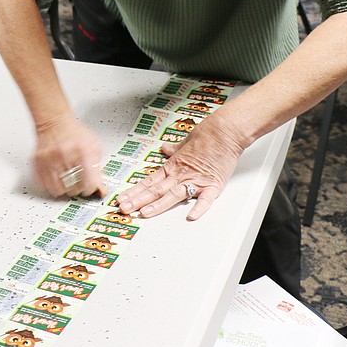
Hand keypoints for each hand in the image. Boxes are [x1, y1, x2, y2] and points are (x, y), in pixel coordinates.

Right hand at [32, 116, 105, 196]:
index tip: (90, 188)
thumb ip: (98, 166)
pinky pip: (45, 184)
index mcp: (82, 151)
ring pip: (58, 190)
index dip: (90, 188)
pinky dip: (51, 186)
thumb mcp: (93, 146)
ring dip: (64, 189)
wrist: (55, 121)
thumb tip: (99, 185)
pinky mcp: (38, 163)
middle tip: (79, 184)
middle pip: (73, 188)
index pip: (88, 183)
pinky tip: (57, 181)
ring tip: (68, 183)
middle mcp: (65, 155)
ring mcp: (50, 160)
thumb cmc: (74, 132)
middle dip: (78, 189)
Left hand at [115, 113, 248, 220]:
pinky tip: (191, 216)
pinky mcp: (213, 184)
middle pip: (155, 190)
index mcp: (173, 166)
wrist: (225, 131)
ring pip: (173, 195)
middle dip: (137, 201)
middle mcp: (181, 175)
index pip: (149, 182)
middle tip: (123, 209)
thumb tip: (165, 149)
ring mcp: (196, 180)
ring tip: (144, 213)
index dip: (134, 192)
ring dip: (157, 205)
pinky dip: (199, 207)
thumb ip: (174, 149)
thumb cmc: (206, 135)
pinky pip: (205, 199)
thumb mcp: (185, 142)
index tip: (122, 199)